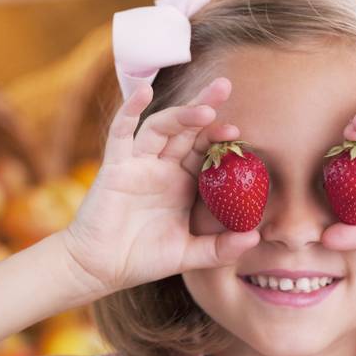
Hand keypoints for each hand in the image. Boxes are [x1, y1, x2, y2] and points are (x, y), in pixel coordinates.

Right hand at [61, 78, 259, 302]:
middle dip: (206, 106)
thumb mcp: (189, 254)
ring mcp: (138, 163)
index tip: (239, 135)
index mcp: (182, 182)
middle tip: (226, 86)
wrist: (100, 269)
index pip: (205, 149)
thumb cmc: (143, 258)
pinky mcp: (115, 166)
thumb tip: (255, 240)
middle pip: (187, 128)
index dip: (220, 138)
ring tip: (205, 108)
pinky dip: (130, 110)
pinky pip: (121, 132)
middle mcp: (162, 166)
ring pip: (161, 127)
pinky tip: (145, 92)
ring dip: (181, 113)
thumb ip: (221, 248)